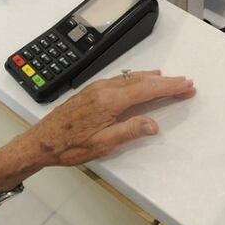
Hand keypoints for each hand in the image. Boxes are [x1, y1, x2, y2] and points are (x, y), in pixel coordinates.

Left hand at [0, 70, 195, 190]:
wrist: (39, 142)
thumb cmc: (68, 146)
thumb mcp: (102, 144)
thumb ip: (130, 131)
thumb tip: (154, 124)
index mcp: (110, 101)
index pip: (147, 89)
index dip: (169, 87)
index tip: (186, 85)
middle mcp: (104, 89)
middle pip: (142, 80)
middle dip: (166, 82)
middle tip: (186, 83)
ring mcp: (97, 88)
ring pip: (132, 78)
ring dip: (153, 79)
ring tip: (170, 80)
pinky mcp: (92, 91)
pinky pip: (121, 79)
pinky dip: (138, 78)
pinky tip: (142, 79)